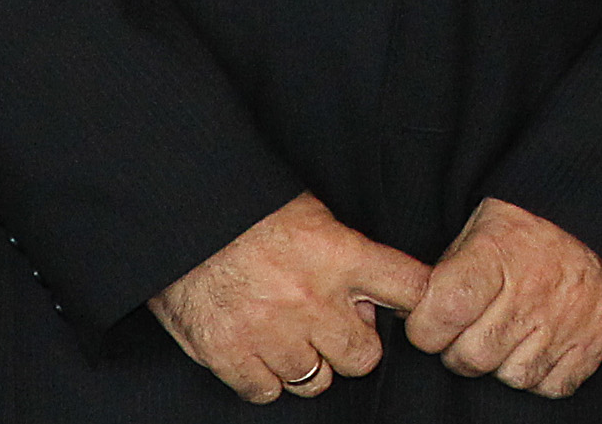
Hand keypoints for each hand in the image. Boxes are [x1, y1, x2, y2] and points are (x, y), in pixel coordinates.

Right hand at [150, 192, 428, 402]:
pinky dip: (265, 379)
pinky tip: (259, 351)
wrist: (182, 218)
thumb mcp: (315, 215)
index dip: (419, 303)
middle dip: (355, 346)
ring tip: (292, 337)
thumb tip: (371, 300)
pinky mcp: (229, 355)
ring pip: (317, 382)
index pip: (411, 290)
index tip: (412, 309)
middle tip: (336, 329)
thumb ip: (350, 256)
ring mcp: (270, 333)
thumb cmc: (249, 210)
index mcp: (341, 256)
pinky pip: (267, 392)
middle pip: (365, 356)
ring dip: (309, 365)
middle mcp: (312, 300)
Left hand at [404, 198, 601, 396]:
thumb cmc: (541, 218)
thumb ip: (450, 267)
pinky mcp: (595, 342)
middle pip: (470, 356)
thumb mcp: (485, 221)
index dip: (425, 326)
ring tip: (513, 330)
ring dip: (504, 361)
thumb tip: (412, 309)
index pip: (439, 314)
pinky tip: (542, 343)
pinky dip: (543, 372)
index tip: (431, 319)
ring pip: (510, 376)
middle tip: (474, 324)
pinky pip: (552, 385)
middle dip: (461, 348)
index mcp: (499, 253)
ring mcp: (567, 321)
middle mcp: (533, 291)